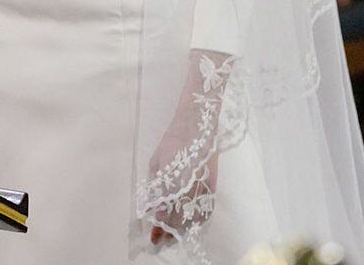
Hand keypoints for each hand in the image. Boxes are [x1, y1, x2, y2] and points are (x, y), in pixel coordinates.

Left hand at [143, 52, 232, 246]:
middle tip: (159, 240)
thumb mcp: (157, 160)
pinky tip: (189, 224)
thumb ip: (154, 185)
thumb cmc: (173, 140)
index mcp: (172, 176)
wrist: (198, 123)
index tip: (152, 236)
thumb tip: (150, 207)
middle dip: (168, 231)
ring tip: (172, 235)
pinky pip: (206, 208)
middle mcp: (189, 183)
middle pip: (179, 216)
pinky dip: (198, 219)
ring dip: (183, 228)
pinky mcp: (213, 183)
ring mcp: (203, 184)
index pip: (164, 209)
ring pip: (194, 215)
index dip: (158, 226)